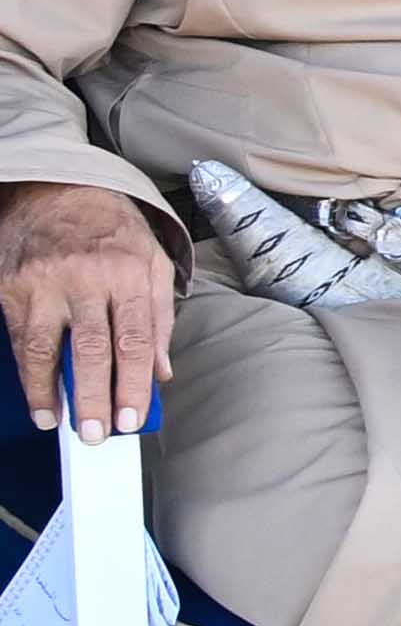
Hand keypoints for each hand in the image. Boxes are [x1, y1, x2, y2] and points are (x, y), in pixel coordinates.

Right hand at [0, 182, 172, 440]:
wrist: (57, 190)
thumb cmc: (112, 230)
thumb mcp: (152, 263)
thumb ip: (159, 318)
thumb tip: (161, 372)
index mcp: (128, 273)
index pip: (134, 340)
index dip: (133, 384)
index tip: (133, 419)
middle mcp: (85, 278)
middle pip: (91, 349)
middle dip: (95, 397)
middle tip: (99, 434)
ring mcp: (43, 283)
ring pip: (46, 348)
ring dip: (52, 393)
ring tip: (62, 424)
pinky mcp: (11, 288)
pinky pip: (19, 339)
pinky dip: (28, 374)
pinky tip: (39, 398)